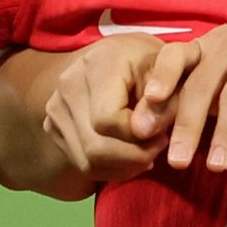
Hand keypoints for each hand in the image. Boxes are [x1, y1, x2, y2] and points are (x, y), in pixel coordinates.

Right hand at [40, 33, 170, 184]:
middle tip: (159, 148)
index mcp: (97, 64)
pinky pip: (82, 163)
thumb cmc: (155, 65)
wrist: (126, 58)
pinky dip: (110, 168)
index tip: (163, 134)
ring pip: (88, 161)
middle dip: (134, 157)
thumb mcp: (173, 76)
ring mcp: (56, 105)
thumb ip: (164, 104)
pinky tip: (129, 153)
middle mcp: (69, 83)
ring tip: (147, 152)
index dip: (139, 137)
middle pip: (95, 146)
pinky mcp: (52, 125)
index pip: (108, 120)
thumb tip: (143, 132)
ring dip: (124, 166)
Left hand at [136, 0, 226, 172]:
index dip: (159, 82)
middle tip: (174, 161)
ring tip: (216, 164)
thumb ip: (198, 88)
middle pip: (201, 87)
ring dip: (226, 131)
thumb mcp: (224, 57)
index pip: (174, 59)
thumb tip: (157, 129)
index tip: (145, 111)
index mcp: (208, 48)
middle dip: (186, 125)